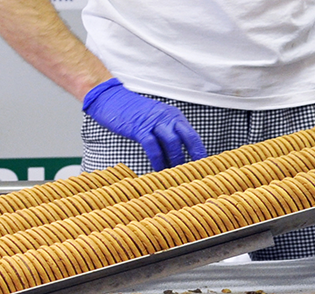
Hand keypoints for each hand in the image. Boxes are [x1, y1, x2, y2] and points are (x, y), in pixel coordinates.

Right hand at [83, 78, 206, 171]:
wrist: (111, 99)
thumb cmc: (131, 113)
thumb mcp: (154, 119)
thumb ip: (165, 132)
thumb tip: (174, 154)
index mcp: (173, 116)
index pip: (192, 135)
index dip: (199, 151)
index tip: (203, 166)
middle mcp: (167, 117)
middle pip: (187, 138)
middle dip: (193, 156)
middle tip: (194, 172)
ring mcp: (153, 122)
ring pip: (172, 143)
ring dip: (175, 160)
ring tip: (175, 173)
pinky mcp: (139, 128)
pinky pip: (152, 146)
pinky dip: (157, 160)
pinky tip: (158, 169)